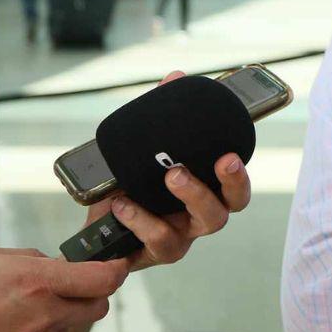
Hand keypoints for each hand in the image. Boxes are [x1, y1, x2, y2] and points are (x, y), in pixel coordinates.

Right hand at [0, 245, 126, 331]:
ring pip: (67, 329)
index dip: (115, 270)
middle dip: (90, 295)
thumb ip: (35, 261)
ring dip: (57, 319)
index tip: (116, 266)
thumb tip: (59, 265)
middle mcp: (43, 317)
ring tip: (20, 311)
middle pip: (97, 307)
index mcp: (39, 283)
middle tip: (71, 288)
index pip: (104, 279)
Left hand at [83, 70, 252, 271]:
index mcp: (204, 193)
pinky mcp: (155, 254)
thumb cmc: (128, 191)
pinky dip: (141, 219)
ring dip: (191, 196)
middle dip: (231, 182)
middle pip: (232, 205)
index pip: (235, 186)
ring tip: (170, 176)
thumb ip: (160, 117)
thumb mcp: (141, 153)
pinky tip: (123, 202)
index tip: (231, 153)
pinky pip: (158, 240)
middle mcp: (199, 217)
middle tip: (221, 161)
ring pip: (204, 223)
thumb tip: (175, 77)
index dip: (239, 173)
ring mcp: (181, 237)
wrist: (93, 234)